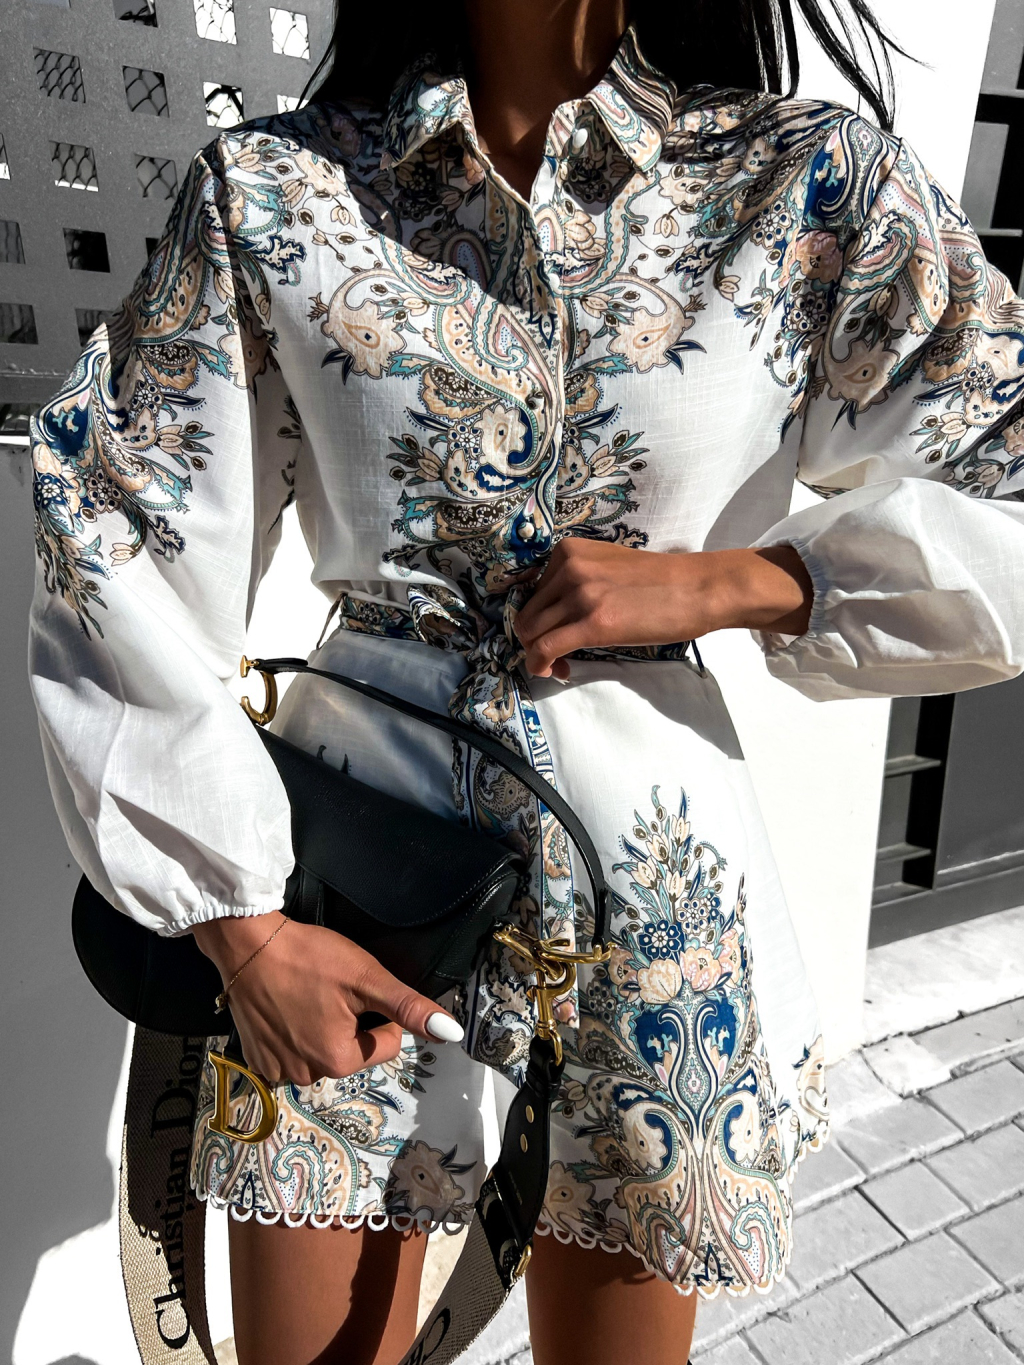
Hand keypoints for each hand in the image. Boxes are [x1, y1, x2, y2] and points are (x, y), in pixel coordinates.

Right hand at [193, 911, 463, 1084]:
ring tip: (306, 996)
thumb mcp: (366, 978)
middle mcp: (308, 1076)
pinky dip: (293, 1035)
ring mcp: (278, 1071)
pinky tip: (286, 1008)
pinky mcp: (256, 1061)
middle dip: (350, 1024)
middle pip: (352, 1051)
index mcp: (340, 1060)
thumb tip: (451, 1033)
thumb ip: (408, 1007)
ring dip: (321, 1030)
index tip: (358, 990)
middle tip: (330, 990)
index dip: (379, 1014)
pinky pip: (291, 1053)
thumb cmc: (309, 958)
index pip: (386, 1044)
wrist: (247, 946)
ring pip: (321, 1052)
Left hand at [513, 539, 813, 677]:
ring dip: (538, 656)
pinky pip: (545, 648)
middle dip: (534, 641)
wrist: (696, 588)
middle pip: (527, 615)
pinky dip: (540, 665)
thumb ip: (576, 582)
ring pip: (531, 633)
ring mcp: (579, 594)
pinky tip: (556, 671)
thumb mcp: (607, 568)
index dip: (539, 619)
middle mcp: (568, 568)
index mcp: (568, 551)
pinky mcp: (593, 622)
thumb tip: (551, 616)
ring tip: (561, 665)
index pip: (532, 592)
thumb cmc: (659, 582)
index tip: (556, 635)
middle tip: (558, 657)